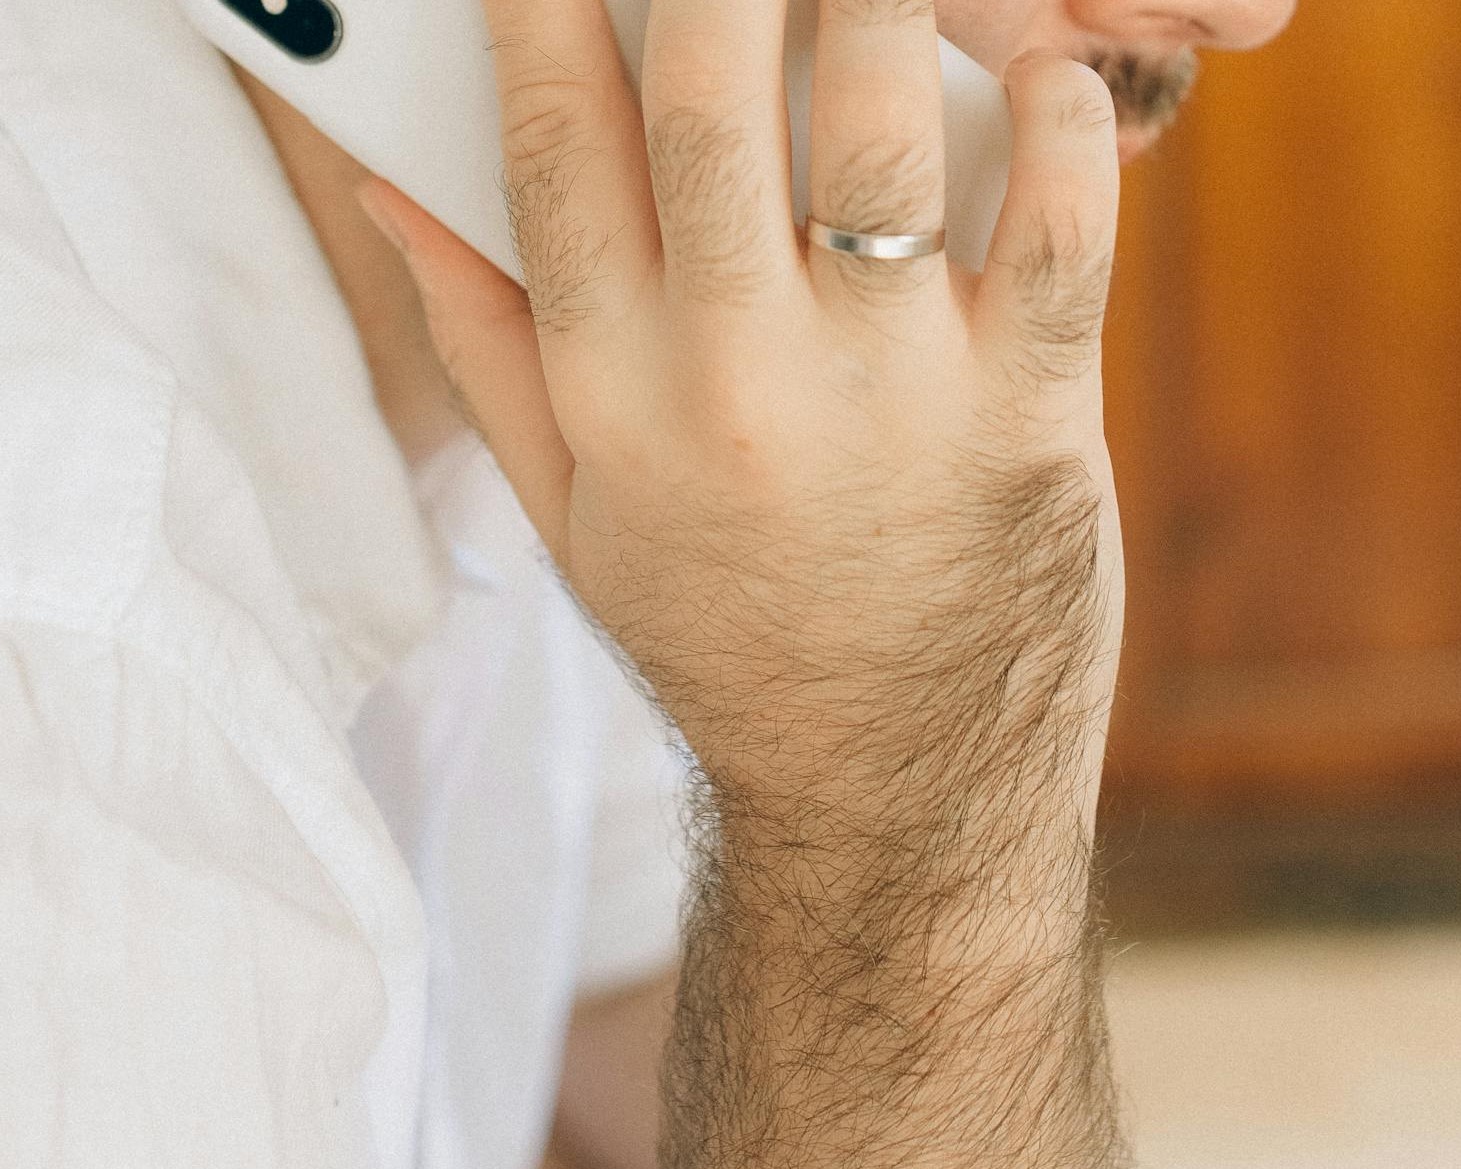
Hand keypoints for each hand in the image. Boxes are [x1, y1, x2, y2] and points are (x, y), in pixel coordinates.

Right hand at [358, 3, 1125, 822]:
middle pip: (710, 87)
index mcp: (614, 395)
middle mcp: (738, 378)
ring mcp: (889, 392)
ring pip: (882, 117)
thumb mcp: (575, 522)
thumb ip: (487, 351)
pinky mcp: (1028, 413)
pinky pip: (1063, 215)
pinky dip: (1063, 116)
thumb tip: (396, 195)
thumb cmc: (727, 642)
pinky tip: (1040, 87)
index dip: (549, 1)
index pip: (553, 143)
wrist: (883, 796)